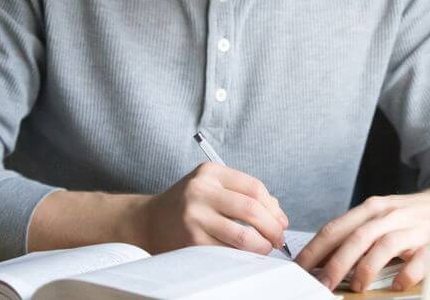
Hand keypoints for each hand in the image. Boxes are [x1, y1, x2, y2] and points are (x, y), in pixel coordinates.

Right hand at [143, 162, 288, 254]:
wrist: (148, 221)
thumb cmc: (188, 204)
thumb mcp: (212, 187)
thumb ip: (245, 194)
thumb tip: (280, 215)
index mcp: (210, 173)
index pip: (254, 188)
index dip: (274, 208)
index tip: (281, 221)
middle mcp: (201, 191)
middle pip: (251, 209)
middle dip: (272, 228)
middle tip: (278, 239)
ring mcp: (194, 217)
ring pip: (242, 235)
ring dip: (261, 245)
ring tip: (265, 248)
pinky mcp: (190, 242)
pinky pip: (227, 252)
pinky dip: (243, 256)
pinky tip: (245, 256)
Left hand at [295, 190, 429, 292]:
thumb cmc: (408, 215)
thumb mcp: (379, 217)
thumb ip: (355, 233)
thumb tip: (323, 259)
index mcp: (371, 208)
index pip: (336, 228)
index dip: (316, 249)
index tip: (300, 268)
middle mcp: (389, 214)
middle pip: (357, 237)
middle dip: (336, 262)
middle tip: (322, 284)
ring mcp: (412, 226)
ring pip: (384, 244)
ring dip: (367, 267)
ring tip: (357, 286)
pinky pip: (420, 257)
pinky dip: (407, 272)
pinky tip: (398, 284)